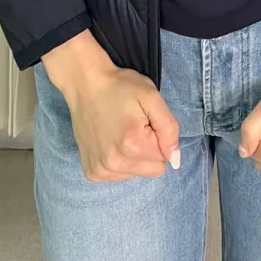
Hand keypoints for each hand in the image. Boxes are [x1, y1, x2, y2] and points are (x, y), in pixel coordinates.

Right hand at [42, 30, 180, 182]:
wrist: (85, 85)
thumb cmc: (120, 87)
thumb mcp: (151, 97)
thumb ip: (169, 128)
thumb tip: (175, 160)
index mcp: (133, 145)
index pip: (165, 157)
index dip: (158, 137)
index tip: (145, 121)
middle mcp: (116, 163)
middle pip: (152, 170)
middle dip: (149, 150)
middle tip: (135, 127)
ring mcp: (101, 170)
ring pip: (136, 173)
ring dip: (134, 156)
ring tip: (121, 132)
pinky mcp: (92, 173)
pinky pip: (119, 175)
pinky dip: (119, 161)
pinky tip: (110, 142)